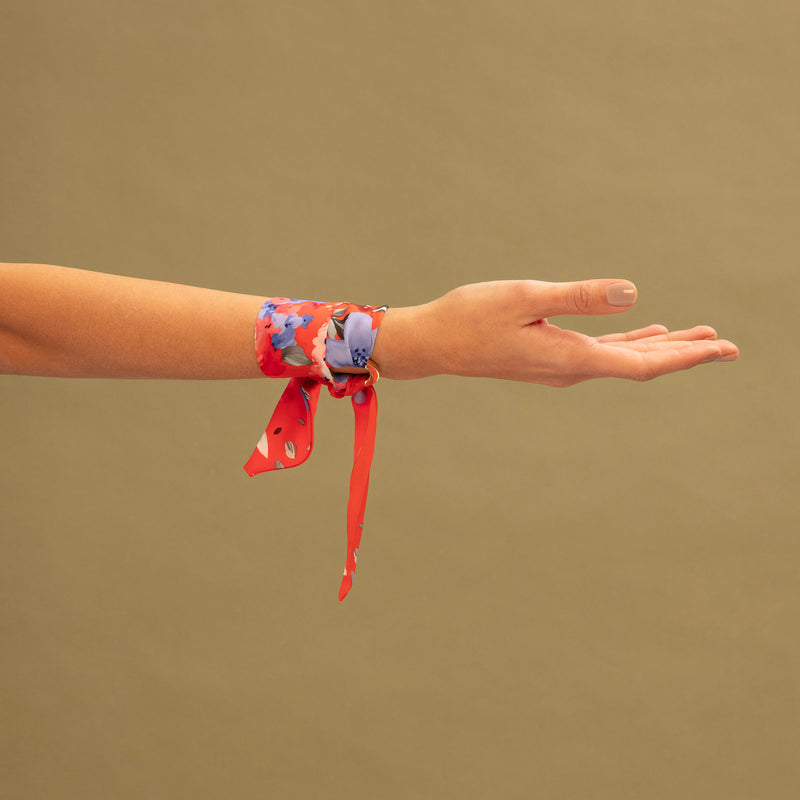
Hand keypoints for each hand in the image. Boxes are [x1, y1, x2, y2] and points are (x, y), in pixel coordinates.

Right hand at [372, 279, 738, 384]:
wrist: (433, 342)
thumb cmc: (470, 317)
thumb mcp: (525, 297)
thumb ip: (579, 297)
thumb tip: (632, 294)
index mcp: (569, 358)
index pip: (641, 363)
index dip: (684, 355)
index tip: (721, 349)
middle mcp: (570, 368)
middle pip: (640, 364)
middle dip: (684, 353)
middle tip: (728, 345)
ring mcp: (559, 365)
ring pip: (623, 358)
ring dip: (660, 346)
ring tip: (698, 337)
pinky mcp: (548, 355)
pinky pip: (601, 352)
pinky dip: (628, 343)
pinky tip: (642, 333)